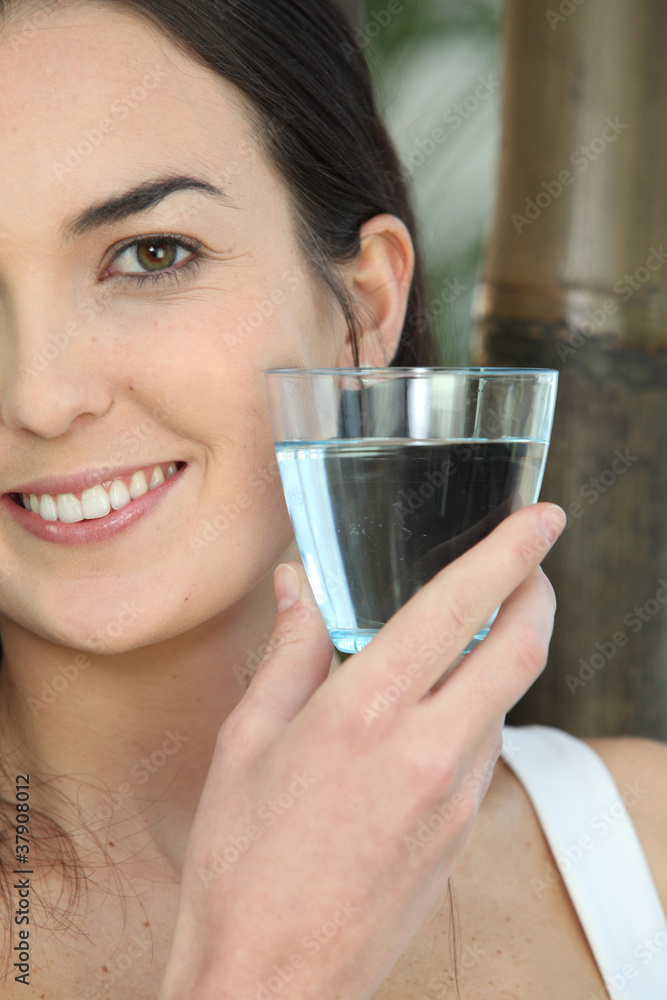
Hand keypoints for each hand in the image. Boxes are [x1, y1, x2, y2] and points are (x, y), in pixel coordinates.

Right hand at [157, 502, 564, 999]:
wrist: (271, 978)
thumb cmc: (242, 863)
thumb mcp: (245, 743)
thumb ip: (286, 654)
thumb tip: (298, 588)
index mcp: (364, 714)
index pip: (459, 608)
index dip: (509, 553)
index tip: (541, 518)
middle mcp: (426, 749)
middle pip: (521, 648)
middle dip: (538, 592)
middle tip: (530, 563)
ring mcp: (454, 796)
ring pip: (508, 697)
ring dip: (507, 651)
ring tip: (472, 630)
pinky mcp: (460, 832)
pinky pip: (488, 746)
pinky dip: (481, 706)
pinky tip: (442, 705)